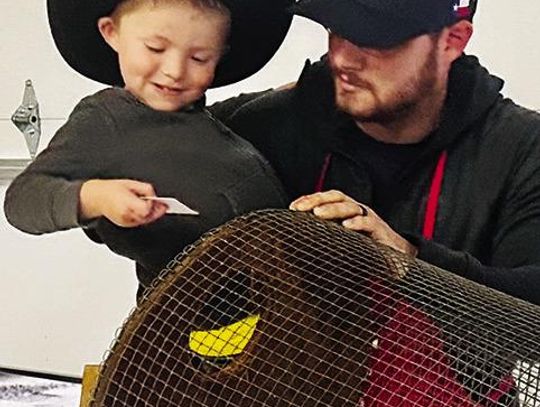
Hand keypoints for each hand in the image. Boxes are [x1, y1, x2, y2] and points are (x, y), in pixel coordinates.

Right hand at [80, 179, 167, 226]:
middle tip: (161, 204)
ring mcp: (125, 221)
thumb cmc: (111, 189)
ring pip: (145, 220)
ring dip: (151, 214)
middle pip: (148, 216)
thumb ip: (146, 189)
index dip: (154, 204)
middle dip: (155, 210)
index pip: (147, 209)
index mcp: (127, 203)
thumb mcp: (131, 183)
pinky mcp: (125, 225)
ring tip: (149, 204)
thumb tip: (156, 196)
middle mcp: (126, 215)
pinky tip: (141, 209)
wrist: (97, 197)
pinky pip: (139, 222)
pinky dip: (143, 216)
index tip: (157, 200)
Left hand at [290, 190, 417, 256]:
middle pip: (336, 198)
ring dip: (333, 209)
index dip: (310, 200)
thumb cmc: (366, 249)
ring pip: (350, 207)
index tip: (292, 207)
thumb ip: (325, 238)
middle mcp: (357, 210)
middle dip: (316, 200)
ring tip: (318, 214)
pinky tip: (347, 226)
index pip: (327, 199)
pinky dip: (358, 223)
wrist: (397, 260)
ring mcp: (370, 219)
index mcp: (347, 211)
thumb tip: (299, 241)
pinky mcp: (381, 232)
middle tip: (300, 208)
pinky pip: (369, 223)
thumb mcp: (342, 242)